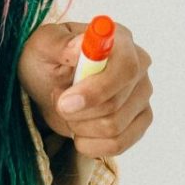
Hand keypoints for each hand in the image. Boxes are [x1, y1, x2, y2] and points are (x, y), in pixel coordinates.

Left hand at [16, 17, 152, 158]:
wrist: (48, 84)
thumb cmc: (47, 59)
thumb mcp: (42, 46)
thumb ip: (60, 44)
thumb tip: (81, 45)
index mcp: (120, 40)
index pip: (125, 68)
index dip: (97, 90)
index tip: (66, 102)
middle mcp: (139, 66)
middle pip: (115, 104)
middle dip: (77, 111)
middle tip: (58, 101)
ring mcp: (142, 95)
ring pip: (114, 128)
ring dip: (79, 126)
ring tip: (68, 111)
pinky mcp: (140, 121)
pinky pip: (118, 144)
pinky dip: (90, 143)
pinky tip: (78, 129)